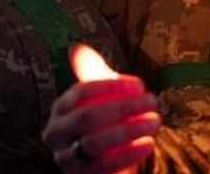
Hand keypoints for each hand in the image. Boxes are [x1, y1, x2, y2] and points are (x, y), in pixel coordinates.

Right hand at [43, 78, 158, 173]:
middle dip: (123, 107)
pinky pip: (103, 167)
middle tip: (152, 101)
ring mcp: (66, 159)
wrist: (105, 164)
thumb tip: (77, 47)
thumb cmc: (103, 124)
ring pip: (94, 142)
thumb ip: (91, 74)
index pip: (80, 92)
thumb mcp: (98, 98)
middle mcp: (55, 134)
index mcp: (59, 110)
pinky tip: (148, 144)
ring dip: (128, 130)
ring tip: (154, 121)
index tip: (140, 84)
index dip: (111, 86)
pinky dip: (128, 154)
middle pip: (86, 117)